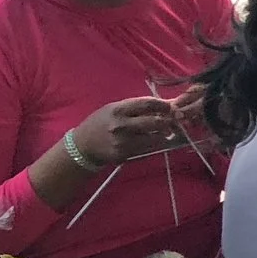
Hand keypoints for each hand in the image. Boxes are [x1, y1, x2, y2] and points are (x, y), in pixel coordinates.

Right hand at [69, 97, 186, 167]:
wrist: (82, 145)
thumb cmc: (101, 123)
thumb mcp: (115, 109)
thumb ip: (137, 106)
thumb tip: (166, 103)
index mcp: (118, 110)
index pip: (147, 104)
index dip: (163, 104)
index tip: (171, 106)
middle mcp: (121, 126)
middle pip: (155, 122)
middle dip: (168, 120)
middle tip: (173, 120)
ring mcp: (123, 142)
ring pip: (155, 138)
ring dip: (163, 134)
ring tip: (164, 131)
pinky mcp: (125, 154)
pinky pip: (147, 149)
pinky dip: (154, 144)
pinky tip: (153, 140)